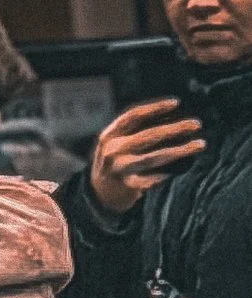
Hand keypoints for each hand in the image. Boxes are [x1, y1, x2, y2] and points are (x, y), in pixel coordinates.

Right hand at [88, 99, 202, 215]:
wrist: (99, 194)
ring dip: (181, 150)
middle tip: (197, 124)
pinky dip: (171, 172)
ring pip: (156, 157)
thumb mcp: (115, 143)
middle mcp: (113, 151)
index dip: (155, 108)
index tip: (176, 103)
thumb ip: (134, 132)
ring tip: (199, 144)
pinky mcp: (130, 186)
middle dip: (175, 128)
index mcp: (109, 136)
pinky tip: (184, 167)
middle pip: (149, 136)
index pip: (133, 116)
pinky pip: (157, 177)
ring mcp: (120, 169)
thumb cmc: (115, 162)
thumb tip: (173, 120)